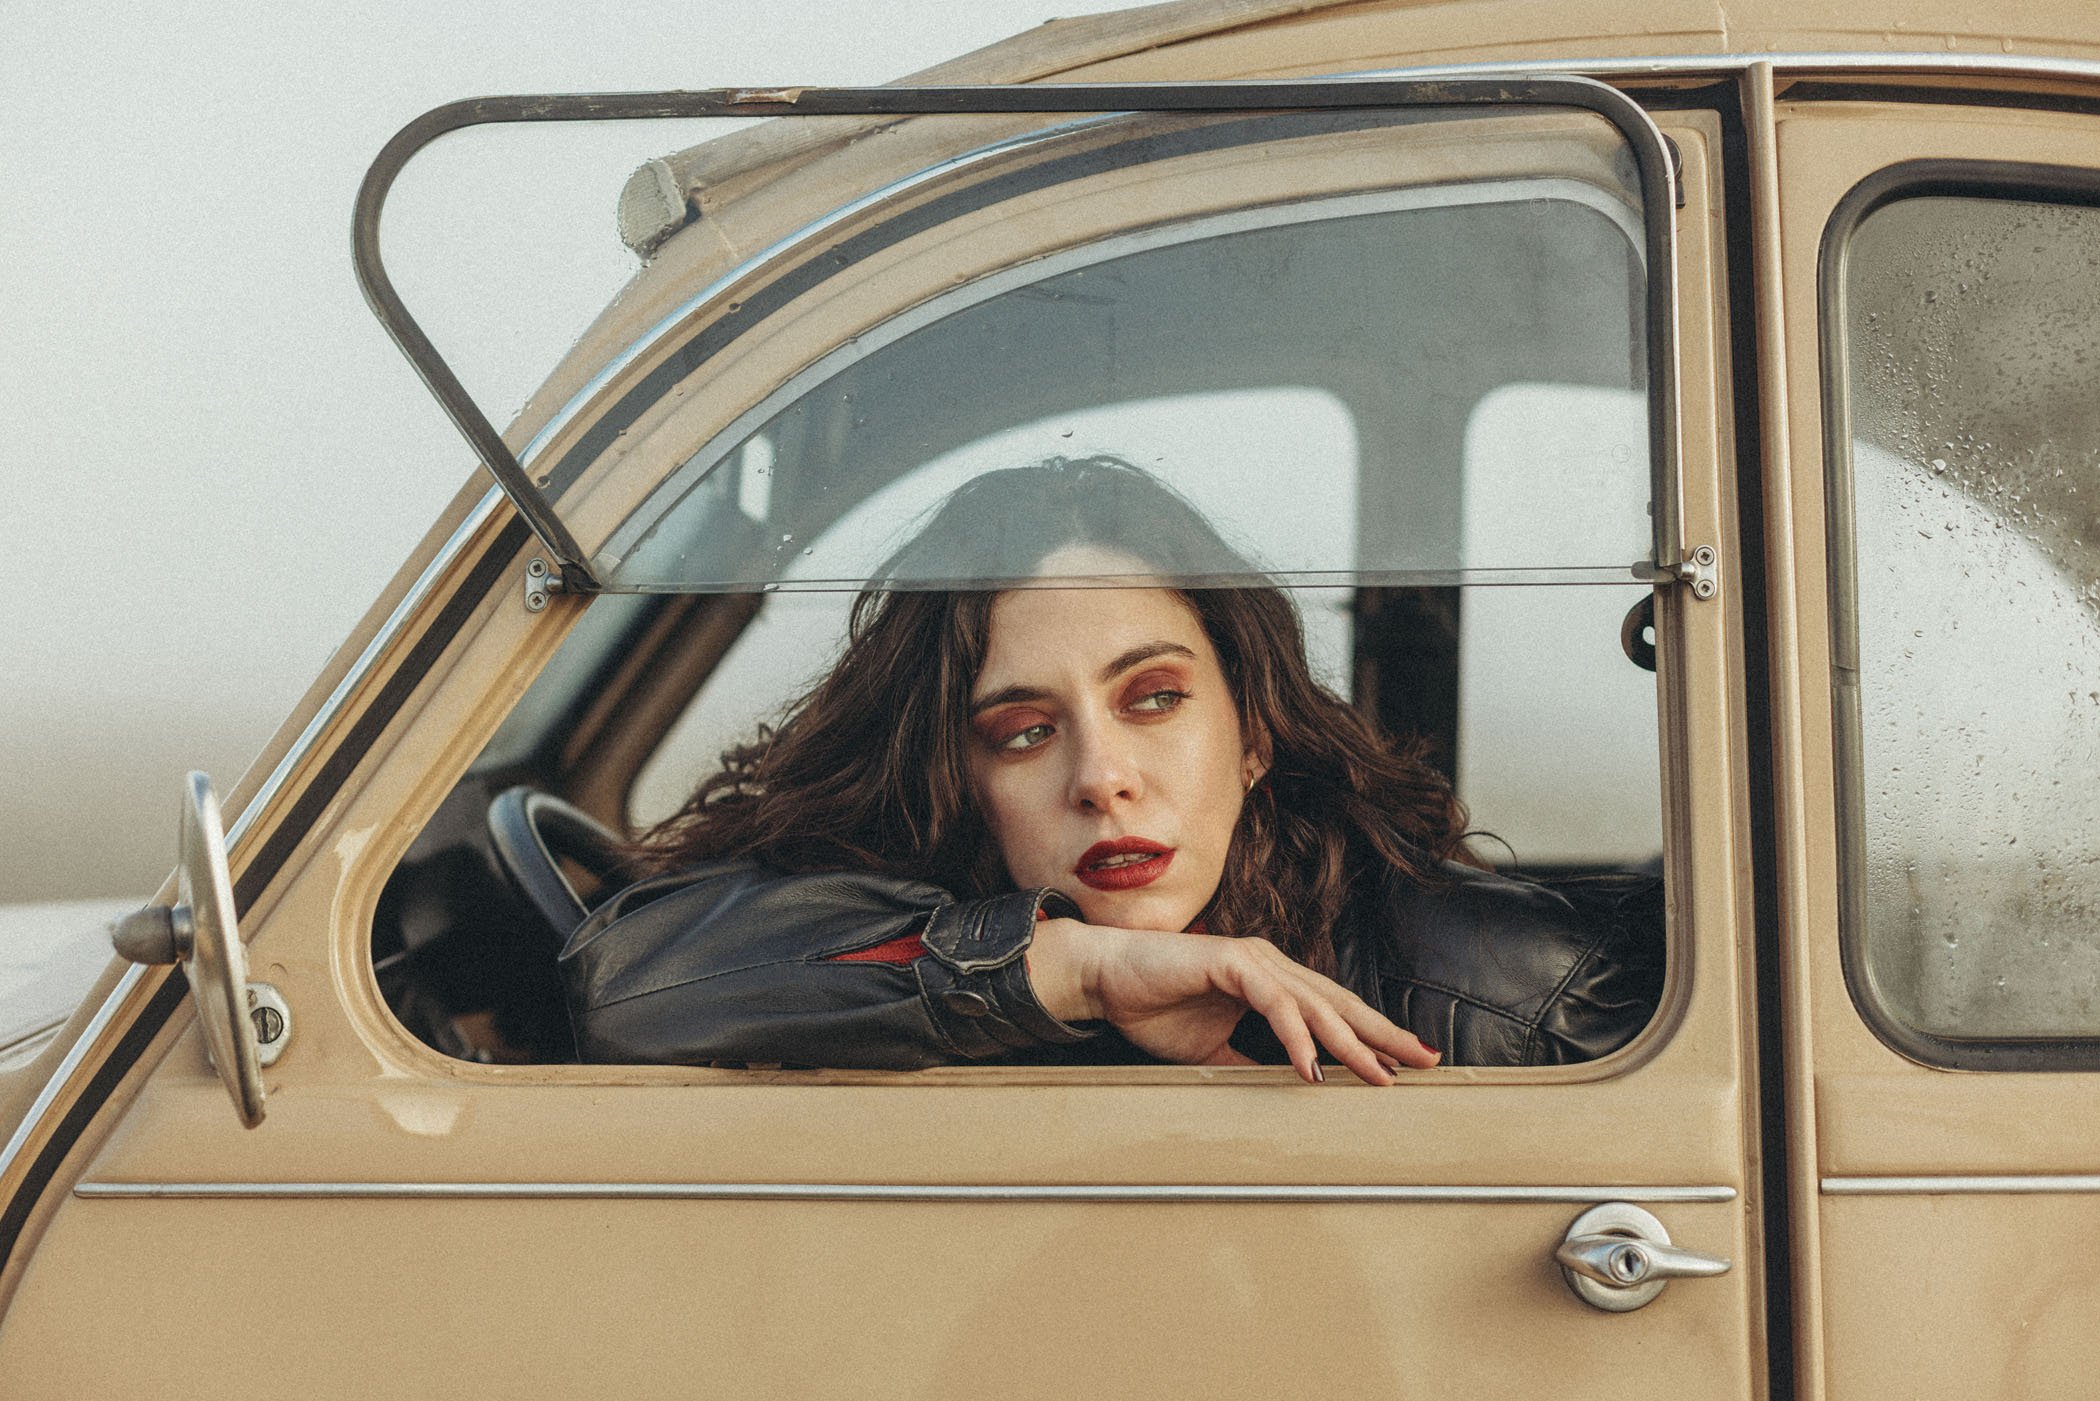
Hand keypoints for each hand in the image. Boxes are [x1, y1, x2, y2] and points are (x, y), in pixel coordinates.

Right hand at [1025, 917, 1439, 1084]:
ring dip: (1350, 1041)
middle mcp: (1270, 967)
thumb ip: (1244, 1065)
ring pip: (1316, 1005)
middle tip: (1425, 1059)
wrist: (1106, 979)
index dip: (1370, 1037)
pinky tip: (1312, 1065)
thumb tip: (1274, 1091)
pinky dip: (1296, 1035)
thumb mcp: (1209, 1050)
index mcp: (1270, 983)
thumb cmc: (1151, 1006)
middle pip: (1339, 1004)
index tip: (1405, 1064)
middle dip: (1384, 1033)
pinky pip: (1274, 1003)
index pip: (1331, 1012)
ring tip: (1381, 1072)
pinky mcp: (1231, 963)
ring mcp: (1253, 961)